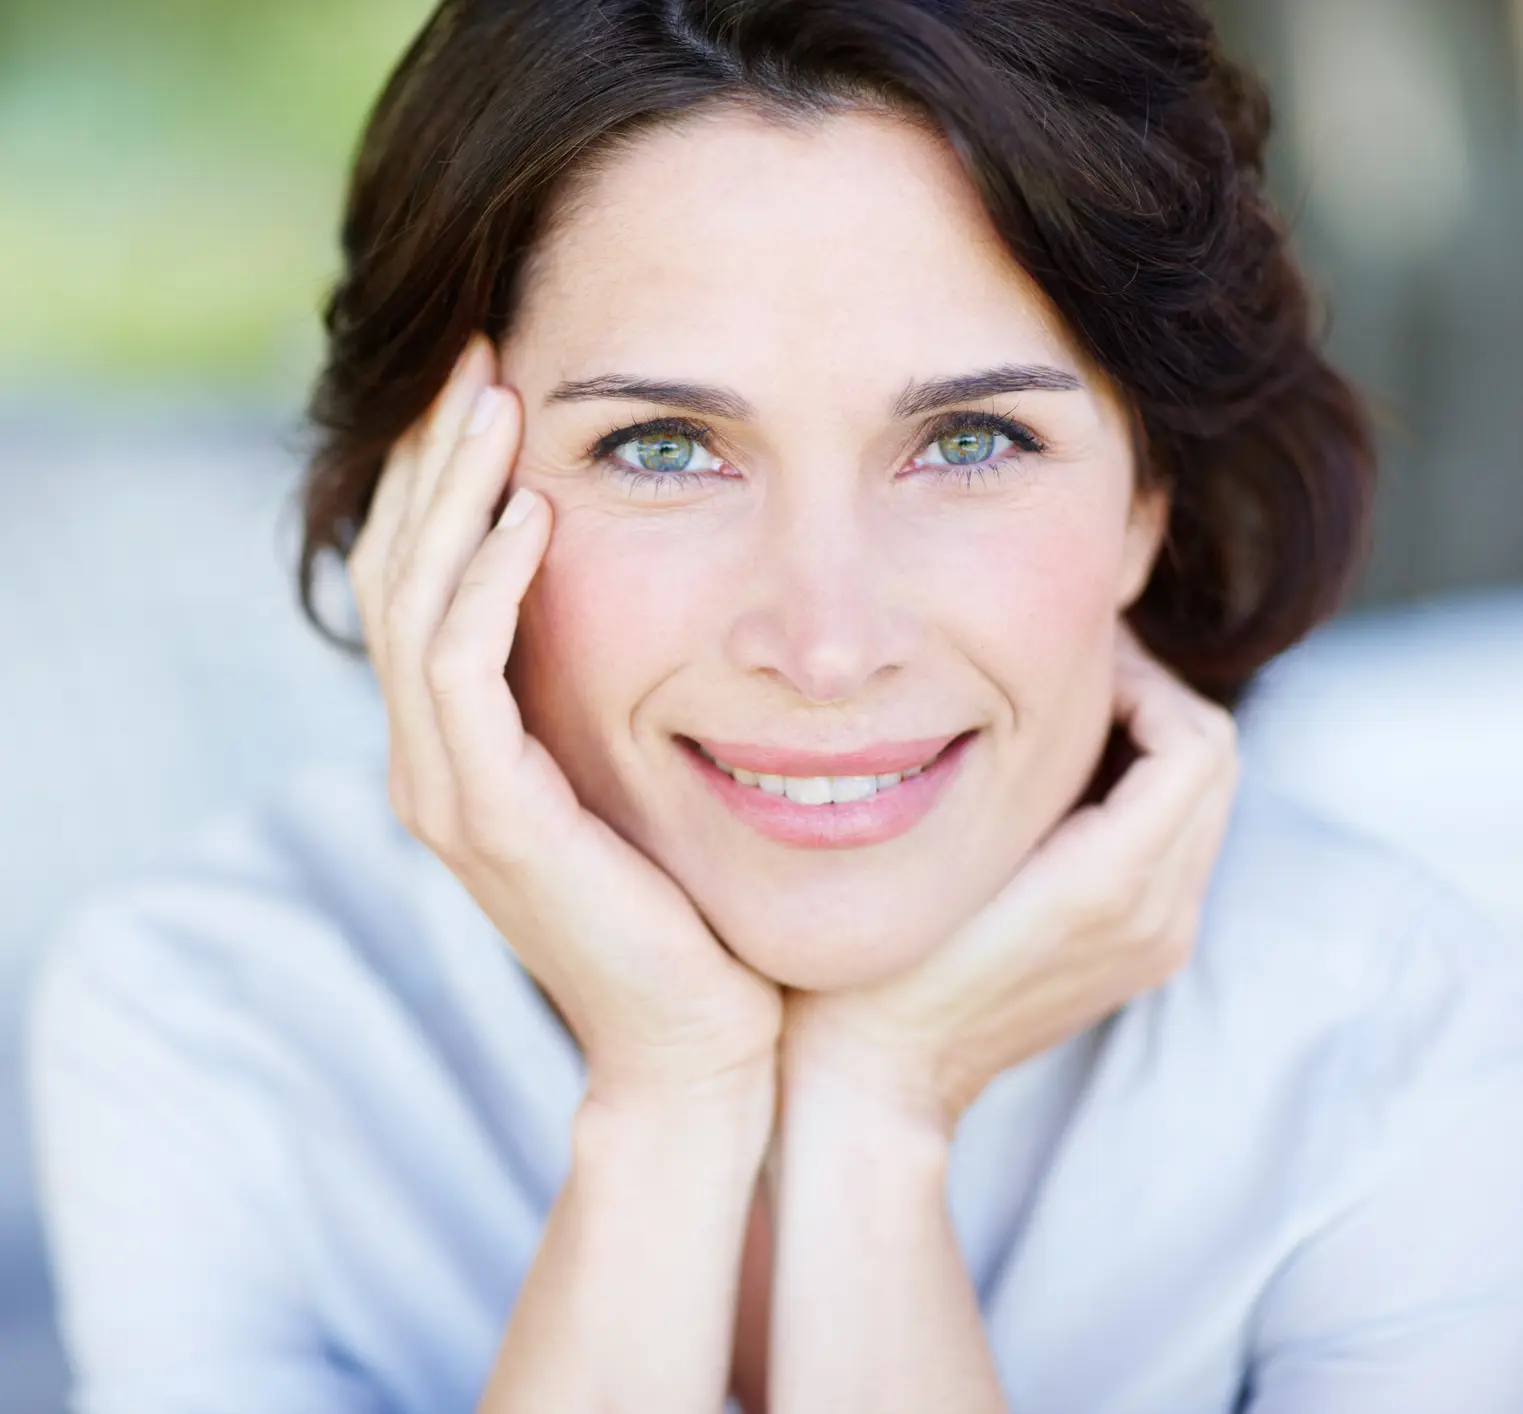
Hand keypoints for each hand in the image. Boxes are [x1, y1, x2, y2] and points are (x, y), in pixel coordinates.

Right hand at [346, 335, 780, 1112]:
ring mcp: (449, 794)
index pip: (424, 579)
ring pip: (417, 607)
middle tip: (475, 352)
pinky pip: (466, 677)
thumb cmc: (688, 901)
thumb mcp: (636, 769)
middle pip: (400, 572)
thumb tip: (651, 583)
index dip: (442, 477)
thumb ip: (608, 689)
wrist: (703, 1038)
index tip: (493, 380)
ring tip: (494, 397)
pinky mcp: (494, 822)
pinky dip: (489, 588)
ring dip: (451, 494)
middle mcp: (434, 762)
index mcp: (462, 745)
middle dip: (433, 458)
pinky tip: (537, 513)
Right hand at [779, 624, 1240, 1135]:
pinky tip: (1073, 786)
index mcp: (1112, 882)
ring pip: (1208, 802)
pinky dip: (1152, 795)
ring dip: (1158, 745)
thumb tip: (1058, 682)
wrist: (885, 1075)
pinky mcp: (1147, 957)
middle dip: (1160, 700)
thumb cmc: (883, 956)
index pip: (1194, 741)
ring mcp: (1160, 943)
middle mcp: (1159, 916)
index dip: (1147, 679)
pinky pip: (1183, 845)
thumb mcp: (946, 847)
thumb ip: (1020, 768)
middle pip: (1217, 763)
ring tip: (1075, 720)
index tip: (1077, 661)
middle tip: (1081, 675)